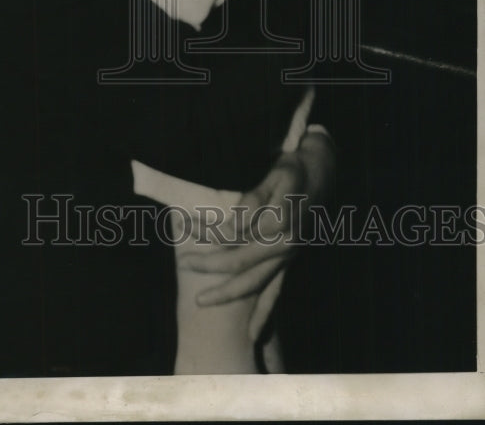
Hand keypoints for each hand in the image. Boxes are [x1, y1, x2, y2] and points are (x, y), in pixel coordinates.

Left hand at [175, 129, 334, 335]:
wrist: (321, 177)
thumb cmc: (294, 171)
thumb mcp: (277, 174)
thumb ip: (256, 198)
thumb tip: (235, 223)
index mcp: (279, 224)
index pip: (235, 233)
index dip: (208, 231)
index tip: (184, 224)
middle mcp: (284, 246)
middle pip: (240, 263)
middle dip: (209, 266)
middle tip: (182, 264)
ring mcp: (288, 258)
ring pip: (254, 283)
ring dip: (226, 294)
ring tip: (200, 302)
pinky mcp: (289, 263)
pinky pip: (275, 294)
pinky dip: (264, 314)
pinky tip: (253, 333)